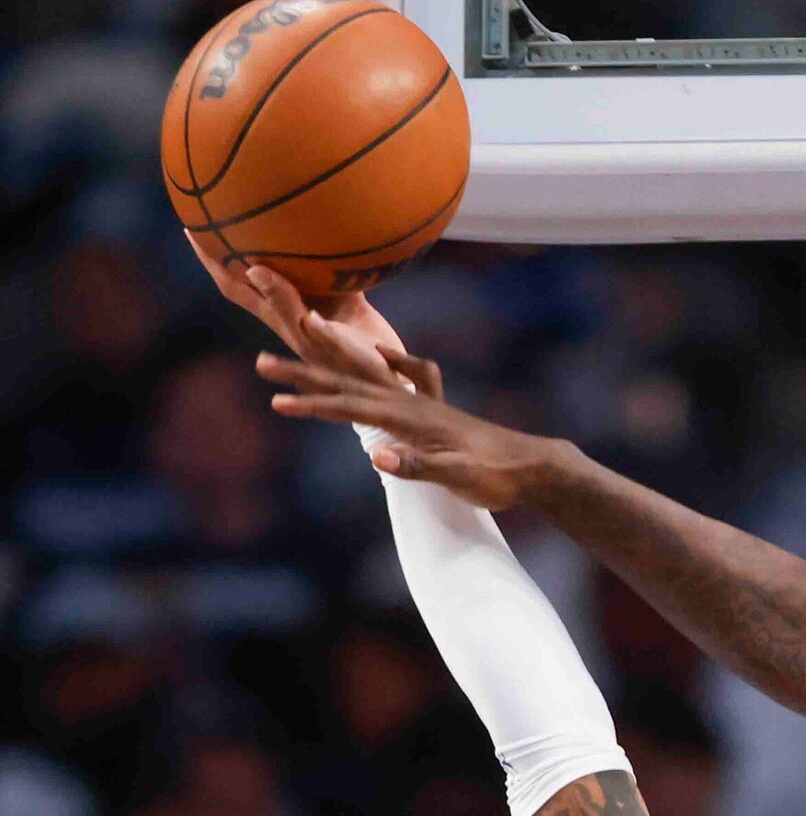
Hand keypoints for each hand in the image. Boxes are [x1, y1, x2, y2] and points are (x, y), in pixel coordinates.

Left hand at [183, 231, 404, 384]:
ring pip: (289, 267)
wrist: (387, 382)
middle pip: (252, 270)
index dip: (210, 258)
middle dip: (232, 244)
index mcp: (274, 313)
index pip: (231, 281)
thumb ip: (284, 303)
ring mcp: (318, 302)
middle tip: (219, 209)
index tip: (192, 227)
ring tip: (265, 215)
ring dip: (275, 244)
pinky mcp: (348, 300)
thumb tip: (254, 268)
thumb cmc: (346, 364)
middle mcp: (291, 305)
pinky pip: (331, 270)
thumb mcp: (309, 334)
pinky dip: (326, 253)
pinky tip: (329, 231)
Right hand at [256, 348, 566, 512]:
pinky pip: (408, 379)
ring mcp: (425, 406)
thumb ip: (418, 466)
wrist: (535, 467)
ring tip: (308, 338)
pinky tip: (383, 353)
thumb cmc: (497, 476)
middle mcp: (412, 404)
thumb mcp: (456, 477)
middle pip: (347, 384)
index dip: (311, 407)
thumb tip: (377, 457)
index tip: (274, 403)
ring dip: (334, 365)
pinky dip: (392, 363)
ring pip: (368, 378)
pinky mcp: (437, 413)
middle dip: (303, 375)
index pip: (349, 409)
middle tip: (260, 361)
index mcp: (410, 419)